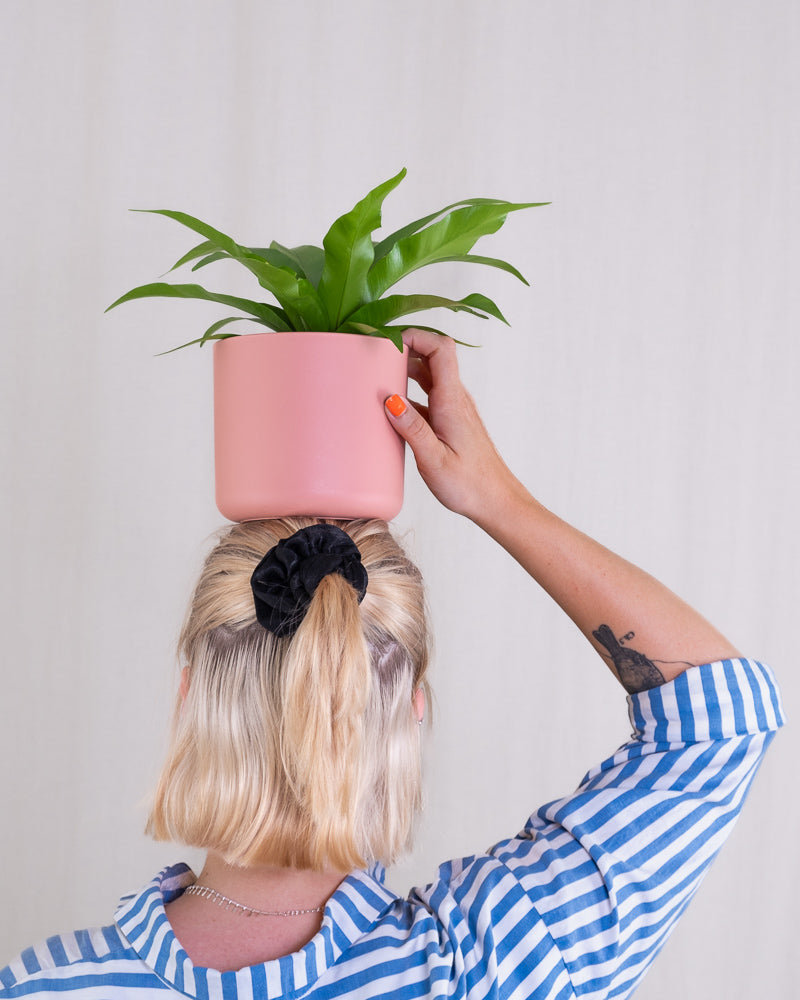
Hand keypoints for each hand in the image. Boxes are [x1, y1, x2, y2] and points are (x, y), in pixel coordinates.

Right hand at [384, 329, 519, 520]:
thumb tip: (390, 399)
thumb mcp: (434, 460)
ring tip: (379, 375)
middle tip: (377, 354)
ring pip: (430, 375)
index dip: (416, 335)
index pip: (441, 348)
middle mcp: (456, 399)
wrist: (496, 502)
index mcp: (452, 402)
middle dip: (405, 347)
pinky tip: (392, 408)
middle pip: (433, 355)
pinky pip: (429, 396)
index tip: (389, 341)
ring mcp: (454, 409)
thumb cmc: (470, 485)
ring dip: (406, 369)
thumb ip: (412, 428)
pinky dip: (410, 393)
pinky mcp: (451, 421)